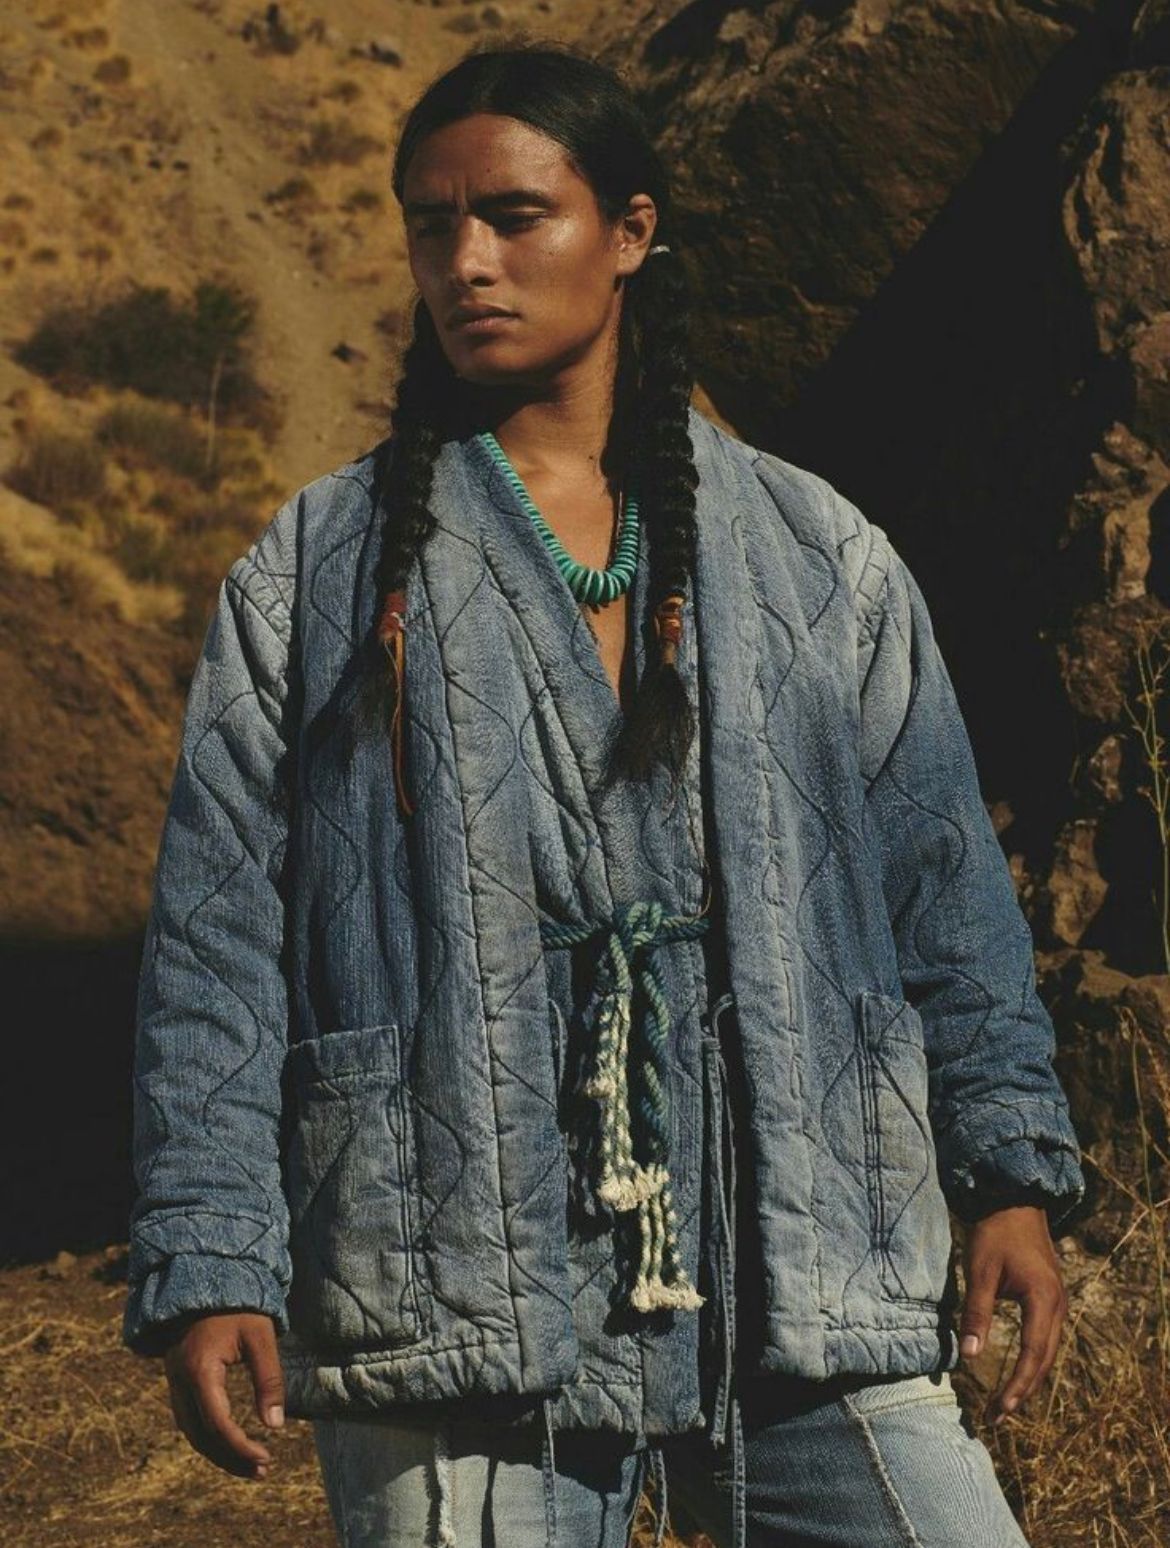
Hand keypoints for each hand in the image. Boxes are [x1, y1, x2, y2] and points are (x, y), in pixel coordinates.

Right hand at [163, 1311, 285, 1478]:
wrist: (207, 1281)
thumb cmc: (240, 1307)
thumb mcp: (261, 1338)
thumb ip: (269, 1380)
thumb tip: (275, 1426)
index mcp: (199, 1370)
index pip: (217, 1423)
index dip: (240, 1447)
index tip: (266, 1458)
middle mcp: (180, 1381)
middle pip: (201, 1436)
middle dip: (231, 1458)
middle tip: (263, 1471)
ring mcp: (174, 1382)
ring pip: (192, 1432)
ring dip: (219, 1453)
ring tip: (251, 1466)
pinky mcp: (178, 1381)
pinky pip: (190, 1420)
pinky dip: (209, 1437)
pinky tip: (231, 1444)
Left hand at [957, 1204, 1066, 1423]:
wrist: (1014, 1199)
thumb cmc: (994, 1232)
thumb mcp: (980, 1272)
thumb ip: (977, 1314)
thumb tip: (969, 1356)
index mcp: (1043, 1301)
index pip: (1032, 1355)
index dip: (1017, 1386)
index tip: (1000, 1411)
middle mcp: (1058, 1305)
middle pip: (1044, 1359)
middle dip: (1023, 1390)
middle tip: (998, 1416)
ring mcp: (1058, 1301)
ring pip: (1047, 1351)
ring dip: (1029, 1377)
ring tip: (1006, 1403)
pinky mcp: (1050, 1296)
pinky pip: (1045, 1337)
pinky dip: (1032, 1359)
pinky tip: (1018, 1370)